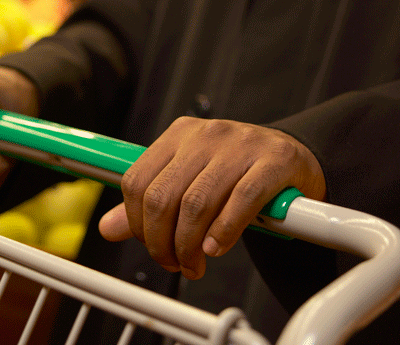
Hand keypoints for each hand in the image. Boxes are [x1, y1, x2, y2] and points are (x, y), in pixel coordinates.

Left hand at [98, 116, 325, 279]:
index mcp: (178, 136)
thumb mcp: (188, 182)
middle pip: (162, 196)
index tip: (152, 247)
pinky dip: (223, 232)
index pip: (136, 182)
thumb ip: (149, 204)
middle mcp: (205, 135)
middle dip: (161, 242)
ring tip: (195, 264)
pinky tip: (216, 248)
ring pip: (197, 203)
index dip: (137, 224)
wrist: (292, 158)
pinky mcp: (274, 160)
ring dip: (190, 246)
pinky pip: (240, 201)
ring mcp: (240, 144)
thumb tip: (107, 229)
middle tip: (174, 263)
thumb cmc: (235, 174)